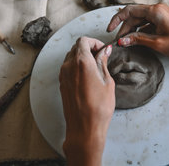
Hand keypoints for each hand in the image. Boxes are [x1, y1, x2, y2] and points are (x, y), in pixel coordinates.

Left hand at [59, 37, 114, 165]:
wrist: (84, 128)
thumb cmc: (98, 108)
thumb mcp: (107, 82)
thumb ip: (103, 63)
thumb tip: (104, 51)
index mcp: (82, 62)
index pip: (83, 41)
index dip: (94, 42)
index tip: (102, 48)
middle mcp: (69, 66)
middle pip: (76, 47)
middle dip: (89, 48)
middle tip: (101, 56)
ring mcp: (63, 75)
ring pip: (71, 57)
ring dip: (82, 57)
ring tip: (95, 67)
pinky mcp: (62, 84)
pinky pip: (68, 68)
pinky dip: (77, 66)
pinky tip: (88, 76)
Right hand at [107, 3, 168, 56]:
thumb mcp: (158, 43)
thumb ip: (138, 40)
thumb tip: (123, 40)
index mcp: (155, 11)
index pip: (128, 11)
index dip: (117, 20)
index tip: (110, 30)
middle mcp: (157, 9)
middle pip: (134, 15)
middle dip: (124, 27)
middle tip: (120, 40)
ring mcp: (162, 14)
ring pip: (141, 19)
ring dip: (132, 30)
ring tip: (127, 42)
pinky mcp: (165, 20)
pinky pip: (148, 22)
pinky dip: (141, 30)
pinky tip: (138, 40)